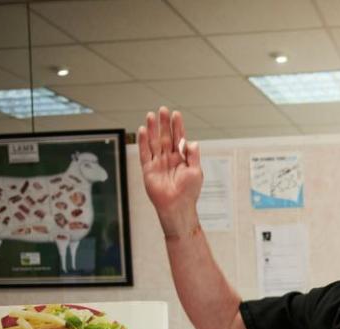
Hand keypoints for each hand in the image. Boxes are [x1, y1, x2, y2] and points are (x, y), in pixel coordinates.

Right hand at [138, 107, 203, 236]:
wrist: (177, 207)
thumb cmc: (189, 192)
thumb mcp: (196, 171)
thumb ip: (193, 156)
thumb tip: (191, 142)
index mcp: (181, 158)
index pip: (178, 138)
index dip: (177, 126)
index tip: (176, 114)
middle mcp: (169, 158)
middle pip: (165, 137)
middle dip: (164, 123)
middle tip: (163, 110)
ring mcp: (158, 163)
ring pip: (154, 142)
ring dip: (153, 129)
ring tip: (151, 115)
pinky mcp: (148, 169)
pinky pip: (145, 153)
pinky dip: (143, 142)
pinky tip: (143, 130)